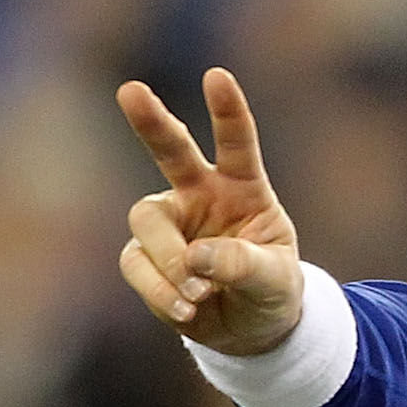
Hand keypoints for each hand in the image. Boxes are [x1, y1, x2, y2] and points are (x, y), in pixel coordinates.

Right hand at [116, 68, 304, 356]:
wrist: (249, 329)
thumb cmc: (270, 290)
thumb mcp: (275, 280)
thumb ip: (244, 265)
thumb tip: (197, 259)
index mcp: (243, 188)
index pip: (237, 143)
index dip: (228, 111)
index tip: (217, 77)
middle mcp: (200, 195)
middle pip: (171, 150)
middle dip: (151, 121)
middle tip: (131, 90)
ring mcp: (170, 223)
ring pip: (147, 220)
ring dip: (170, 258)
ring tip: (198, 294)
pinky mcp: (145, 256)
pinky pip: (138, 264)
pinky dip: (160, 290)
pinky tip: (186, 309)